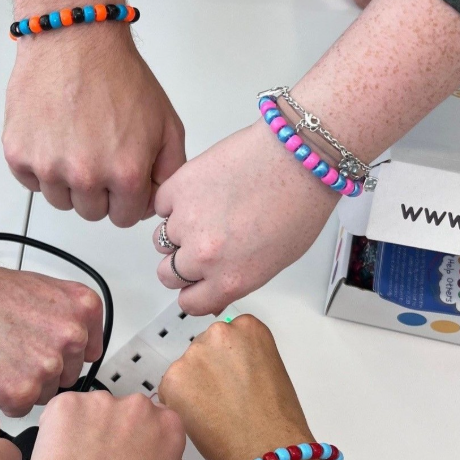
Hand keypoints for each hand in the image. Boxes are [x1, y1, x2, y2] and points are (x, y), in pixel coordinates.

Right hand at [0, 253, 103, 415]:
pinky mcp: (22, 391)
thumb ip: (71, 320)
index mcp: (83, 308)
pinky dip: (3, 397)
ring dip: (23, 385)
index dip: (61, 353)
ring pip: (45, 394)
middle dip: (42, 369)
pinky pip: (20, 409)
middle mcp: (72, 336)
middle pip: (67, 375)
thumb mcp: (46, 290)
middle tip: (13, 349)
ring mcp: (48, 365)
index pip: (88, 352)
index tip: (40, 345)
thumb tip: (84, 350)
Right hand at [3, 27, 184, 226]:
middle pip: (92, 213)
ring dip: (68, 181)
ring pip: (61, 201)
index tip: (121, 175)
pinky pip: (31, 182)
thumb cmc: (120, 76)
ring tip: (75, 141)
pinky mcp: (18, 155)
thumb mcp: (167, 124)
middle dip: (99, 191)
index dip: (126, 197)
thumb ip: (168, 171)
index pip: (124, 218)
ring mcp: (48, 167)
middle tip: (98, 152)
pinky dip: (40, 167)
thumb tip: (153, 204)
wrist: (74, 38)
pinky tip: (53, 136)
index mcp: (126, 174)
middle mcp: (86, 176)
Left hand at [28, 392, 185, 459]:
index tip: (129, 452)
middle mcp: (138, 408)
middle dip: (114, 430)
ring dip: (87, 429)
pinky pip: (64, 412)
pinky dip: (60, 428)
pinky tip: (62, 455)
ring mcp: (101, 402)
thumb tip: (160, 454)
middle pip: (125, 411)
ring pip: (93, 410)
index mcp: (167, 427)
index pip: (157, 420)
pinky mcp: (67, 404)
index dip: (140, 439)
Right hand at [153, 123, 337, 314]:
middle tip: (200, 244)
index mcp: (230, 280)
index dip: (193, 291)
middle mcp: (203, 257)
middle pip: (168, 275)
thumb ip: (236, 280)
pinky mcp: (178, 189)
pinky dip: (174, 202)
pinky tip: (199, 193)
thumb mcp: (274, 262)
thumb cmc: (298, 205)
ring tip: (206, 212)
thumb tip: (214, 291)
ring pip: (162, 239)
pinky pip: (161, 205)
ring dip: (178, 230)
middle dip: (182, 263)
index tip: (197, 282)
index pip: (189, 302)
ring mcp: (186, 222)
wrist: (298, 157)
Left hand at [158, 315, 312, 459]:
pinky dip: (180, 403)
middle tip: (223, 399)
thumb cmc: (276, 419)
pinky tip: (202, 419)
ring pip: (185, 369)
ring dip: (192, 387)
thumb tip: (223, 365)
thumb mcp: (269, 370)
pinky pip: (170, 388)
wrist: (266, 449)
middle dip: (208, 371)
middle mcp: (219, 333)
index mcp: (247, 327)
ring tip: (215, 412)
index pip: (226, 336)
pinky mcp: (173, 378)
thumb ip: (243, 356)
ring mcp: (194, 354)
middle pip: (203, 349)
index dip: (228, 362)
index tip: (233, 378)